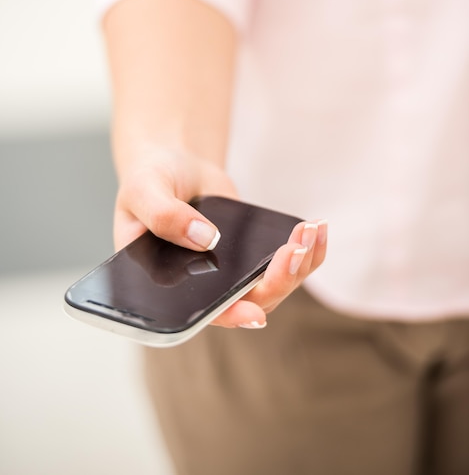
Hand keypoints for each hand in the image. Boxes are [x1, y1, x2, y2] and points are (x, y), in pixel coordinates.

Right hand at [114, 144, 326, 328]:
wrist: (174, 164)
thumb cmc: (149, 181)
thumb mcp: (144, 191)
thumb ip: (164, 215)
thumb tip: (205, 238)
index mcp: (170, 282)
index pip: (201, 311)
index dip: (230, 315)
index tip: (255, 311)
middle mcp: (205, 284)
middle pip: (251, 300)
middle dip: (279, 278)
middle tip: (294, 248)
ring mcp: (233, 271)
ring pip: (275, 285)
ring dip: (299, 263)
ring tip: (311, 229)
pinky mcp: (254, 254)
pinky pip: (286, 262)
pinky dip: (308, 249)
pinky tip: (317, 227)